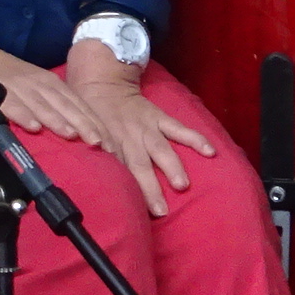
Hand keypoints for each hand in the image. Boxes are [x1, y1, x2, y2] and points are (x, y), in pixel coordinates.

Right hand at [0, 46, 106, 148]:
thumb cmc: (13, 78)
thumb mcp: (39, 85)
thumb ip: (57, 103)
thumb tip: (83, 131)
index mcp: (52, 83)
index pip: (78, 104)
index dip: (93, 122)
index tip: (108, 142)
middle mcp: (39, 84)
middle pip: (65, 105)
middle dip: (82, 124)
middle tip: (96, 142)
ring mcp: (19, 87)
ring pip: (42, 105)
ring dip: (57, 120)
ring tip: (71, 135)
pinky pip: (12, 105)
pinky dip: (23, 116)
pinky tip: (33, 128)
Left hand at [68, 44, 214, 216]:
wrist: (101, 84)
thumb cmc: (91, 117)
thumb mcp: (84, 136)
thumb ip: (91, 157)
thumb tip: (93, 185)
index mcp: (108, 144)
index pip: (116, 171)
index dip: (123, 189)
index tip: (130, 210)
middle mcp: (128, 137)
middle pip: (139, 165)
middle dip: (150, 188)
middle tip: (159, 210)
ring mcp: (146, 127)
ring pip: (160, 149)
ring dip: (171, 167)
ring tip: (182, 184)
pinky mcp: (159, 117)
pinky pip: (179, 129)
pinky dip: (195, 139)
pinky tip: (210, 151)